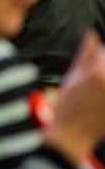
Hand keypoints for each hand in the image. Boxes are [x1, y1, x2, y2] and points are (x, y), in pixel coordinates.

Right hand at [45, 32, 104, 165]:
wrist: (73, 134)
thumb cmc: (68, 106)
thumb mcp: (72, 76)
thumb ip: (85, 54)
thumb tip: (91, 35)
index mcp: (98, 71)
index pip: (103, 52)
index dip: (98, 55)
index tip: (92, 65)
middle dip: (100, 68)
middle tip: (92, 83)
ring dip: (101, 81)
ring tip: (94, 92)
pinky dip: (103, 94)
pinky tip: (98, 101)